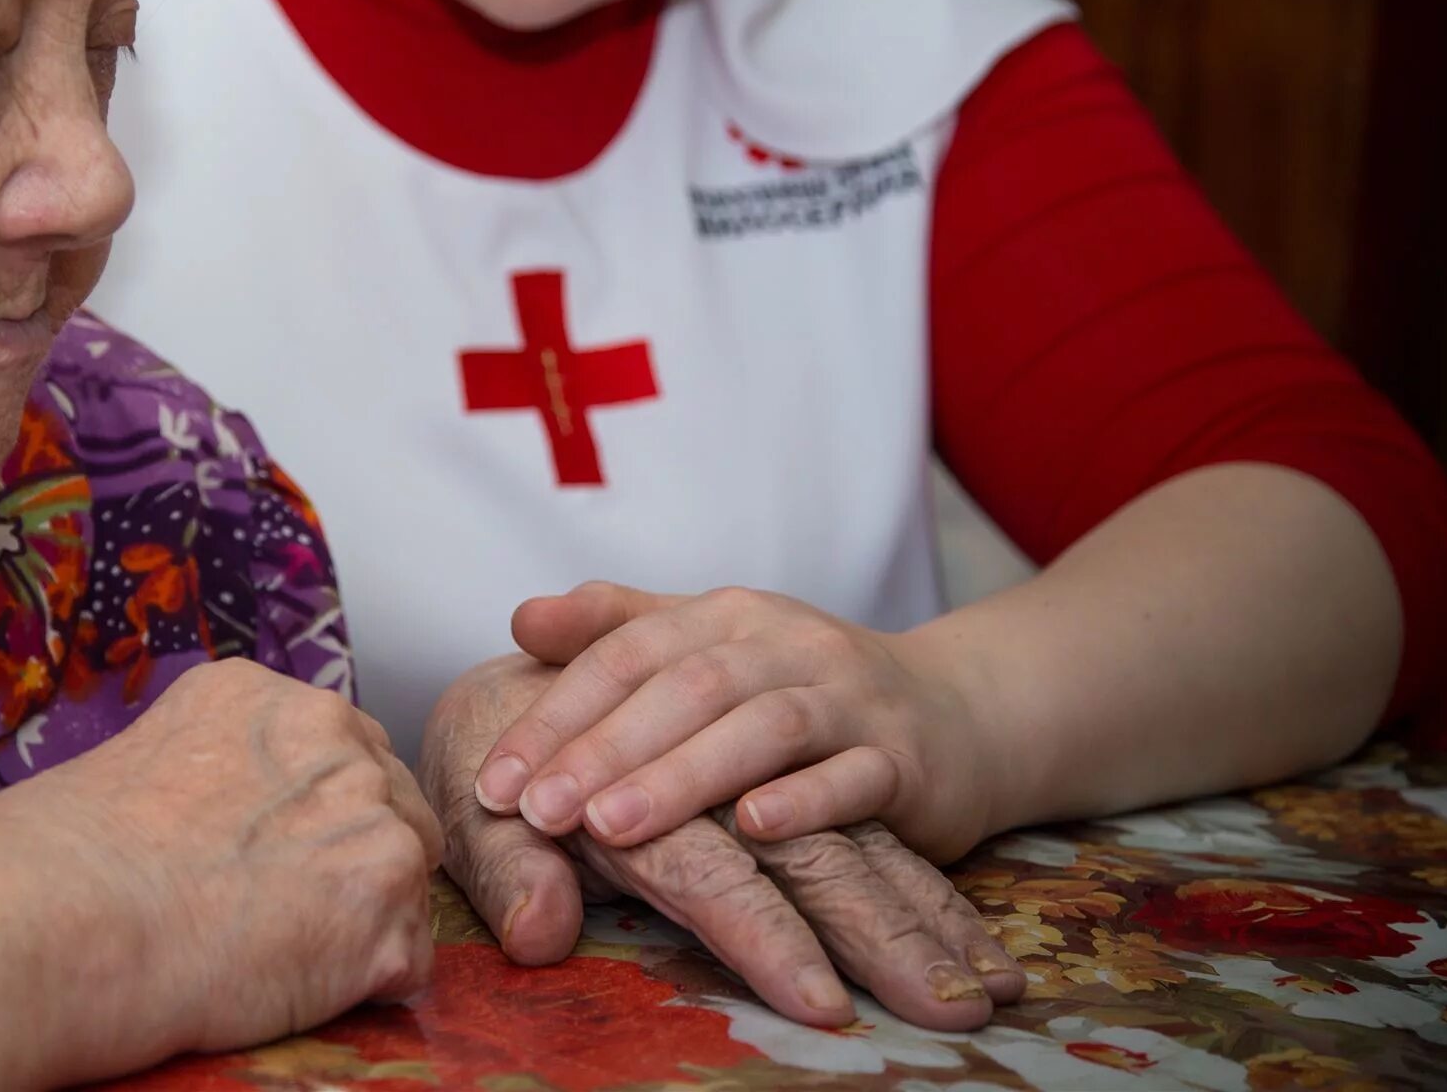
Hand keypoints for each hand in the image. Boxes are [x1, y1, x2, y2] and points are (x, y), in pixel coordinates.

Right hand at [0, 657, 443, 1059]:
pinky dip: (365, 986)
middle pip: (390, 799)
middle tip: (287, 909)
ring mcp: (369, 816)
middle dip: (354, 854)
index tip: (274, 855)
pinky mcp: (385, 903)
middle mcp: (332, 735)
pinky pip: (407, 959)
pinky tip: (293, 984)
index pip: (337, 748)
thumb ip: (213, 766)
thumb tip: (220, 813)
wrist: (67, 920)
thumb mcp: (141, 756)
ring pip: (407, 875)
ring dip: (363, 918)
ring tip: (281, 950)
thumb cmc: (65, 857)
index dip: (312, 812)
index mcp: (266, 696)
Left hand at [428, 655, 1022, 1030]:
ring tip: (612, 827)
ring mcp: (850, 697)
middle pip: (684, 687)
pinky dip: (806, 801)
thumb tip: (520, 617)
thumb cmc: (800, 690)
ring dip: (683, 777)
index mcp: (723, 615)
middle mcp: (784, 643)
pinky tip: (753, 831)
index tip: (493, 782)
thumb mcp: (709, 647)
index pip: (623, 652)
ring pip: (762, 728)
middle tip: (536, 811)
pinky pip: (855, 777)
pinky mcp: (905, 758)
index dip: (555, 713)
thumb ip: (616, 630)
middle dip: (603, 749)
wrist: (954, 714)